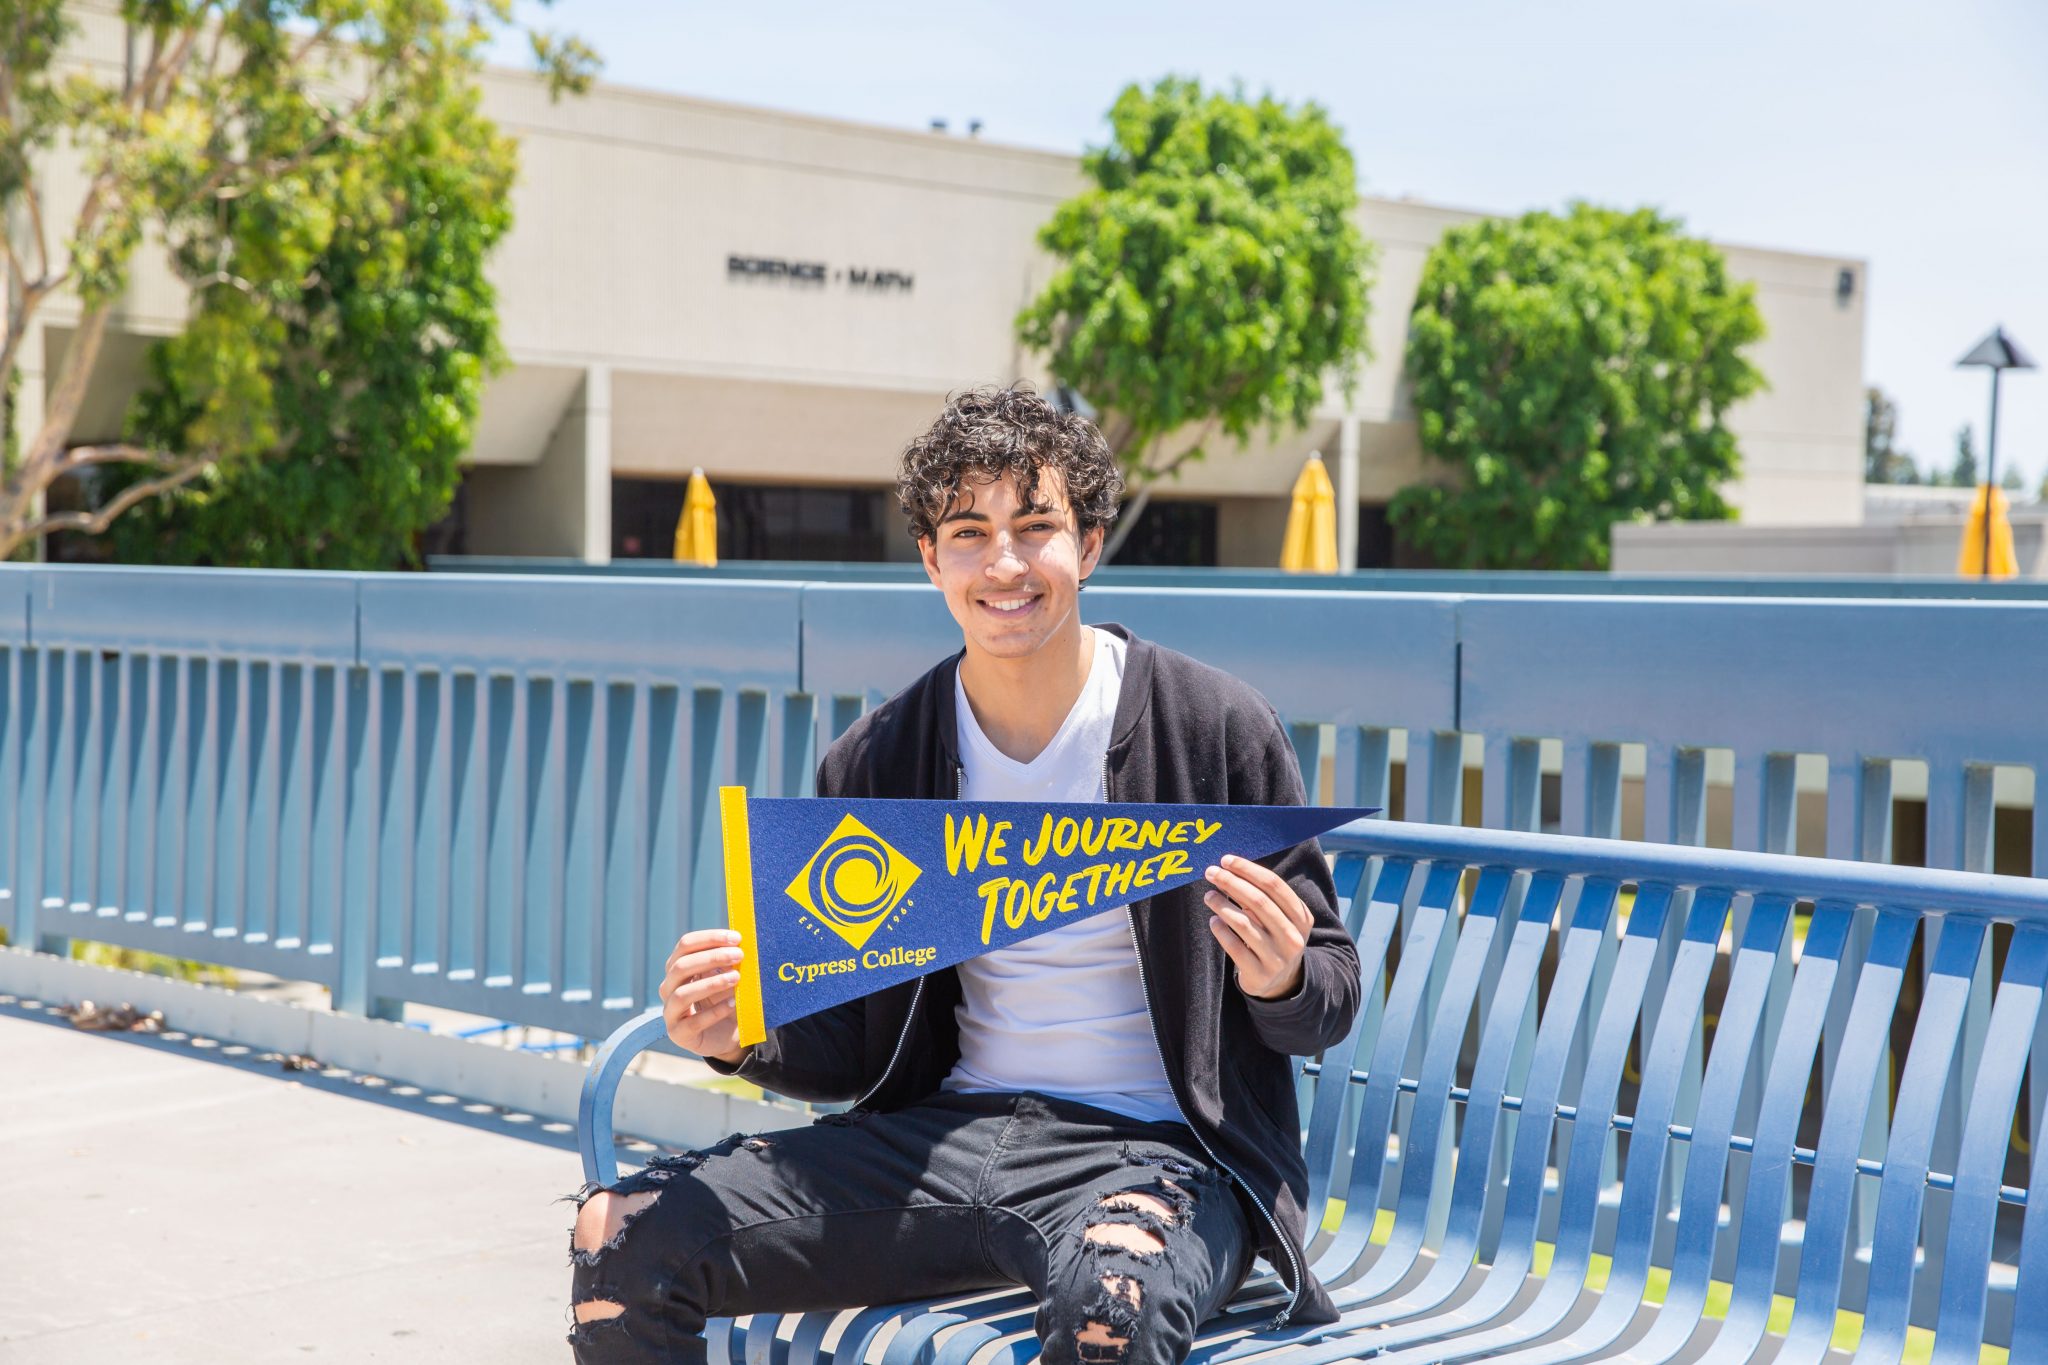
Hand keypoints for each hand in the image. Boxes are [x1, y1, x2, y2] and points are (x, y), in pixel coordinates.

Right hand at [660, 929, 748, 1064]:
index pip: (685, 945)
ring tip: (736, 978)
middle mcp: (668, 988)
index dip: (710, 938)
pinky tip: (733, 1003)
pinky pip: (694, 1022)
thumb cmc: (725, 1001)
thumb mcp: (727, 978)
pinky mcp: (679, 1034)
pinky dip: (715, 1012)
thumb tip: (742, 943)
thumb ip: (729, 962)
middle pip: (680, 966)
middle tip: (739, 955)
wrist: (727, 1036)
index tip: (737, 938)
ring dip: (711, 983)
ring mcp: (671, 1012)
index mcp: (678, 969)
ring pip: (682, 994)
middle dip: (712, 957)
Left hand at [1204, 855, 1310, 999]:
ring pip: (1243, 923)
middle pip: (1258, 901)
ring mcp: (1277, 957)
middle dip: (1231, 882)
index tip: (1226, 860)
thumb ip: (1261, 896)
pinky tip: (1213, 921)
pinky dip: (1220, 930)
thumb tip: (1228, 870)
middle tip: (1211, 873)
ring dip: (1221, 905)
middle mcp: (1293, 937)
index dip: (1248, 870)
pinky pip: (1234, 946)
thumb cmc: (1275, 938)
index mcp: (1301, 917)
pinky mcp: (1259, 974)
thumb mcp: (1280, 918)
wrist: (1281, 982)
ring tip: (1209, 896)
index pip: (1274, 885)